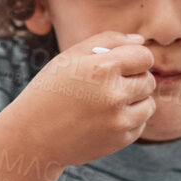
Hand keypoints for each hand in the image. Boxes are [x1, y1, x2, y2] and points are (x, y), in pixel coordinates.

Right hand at [0, 32, 154, 170]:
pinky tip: (104, 119)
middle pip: (148, 80)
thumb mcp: (69, 58)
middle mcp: (113, 95)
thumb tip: (141, 41)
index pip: (144, 56)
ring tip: (106, 102)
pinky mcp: (120, 140)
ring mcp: (118, 120)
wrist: (31, 137)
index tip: (118, 64)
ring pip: (148, 103)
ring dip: (133, 101)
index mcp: (101, 68)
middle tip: (105, 85)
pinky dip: (128, 120)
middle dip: (132, 79)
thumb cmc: (49, 91)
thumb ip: (106, 41)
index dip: (133, 58)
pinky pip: (140, 123)